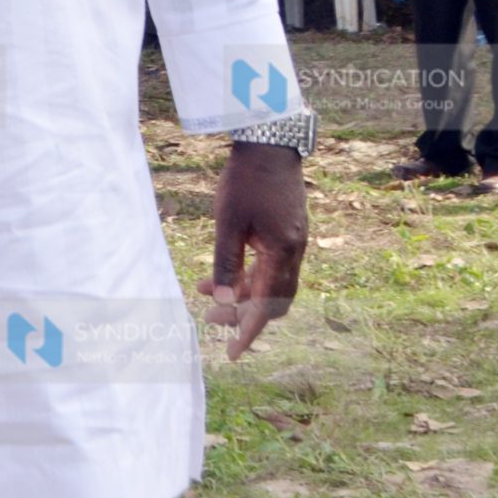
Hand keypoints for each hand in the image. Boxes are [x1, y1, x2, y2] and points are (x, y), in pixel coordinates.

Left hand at [207, 142, 307, 358]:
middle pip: (273, 301)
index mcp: (283, 253)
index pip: (266, 306)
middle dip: (242, 313)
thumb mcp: (227, 222)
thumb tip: (219, 301)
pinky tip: (220, 273)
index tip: (231, 353)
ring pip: (271, 285)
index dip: (248, 331)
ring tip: (203, 292)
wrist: (268, 144)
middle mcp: (295, 253)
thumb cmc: (245, 180)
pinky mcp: (287, 234)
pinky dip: (247, 275)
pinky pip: (270, 267)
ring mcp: (294, 243)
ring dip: (241, 293)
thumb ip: (225, 263)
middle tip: (209, 316)